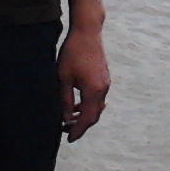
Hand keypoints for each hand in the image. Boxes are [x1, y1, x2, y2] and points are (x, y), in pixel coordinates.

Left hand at [57, 26, 109, 141]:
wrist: (87, 31)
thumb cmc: (72, 53)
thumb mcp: (64, 78)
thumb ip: (65, 100)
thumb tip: (65, 119)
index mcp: (93, 91)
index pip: (87, 119)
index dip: (78, 131)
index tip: (68, 139)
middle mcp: (103, 89)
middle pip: (94, 115)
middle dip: (81, 125)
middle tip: (66, 130)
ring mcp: (105, 82)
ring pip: (96, 106)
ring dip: (84, 115)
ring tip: (69, 119)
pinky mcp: (104, 77)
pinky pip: (97, 97)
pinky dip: (88, 105)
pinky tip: (77, 105)